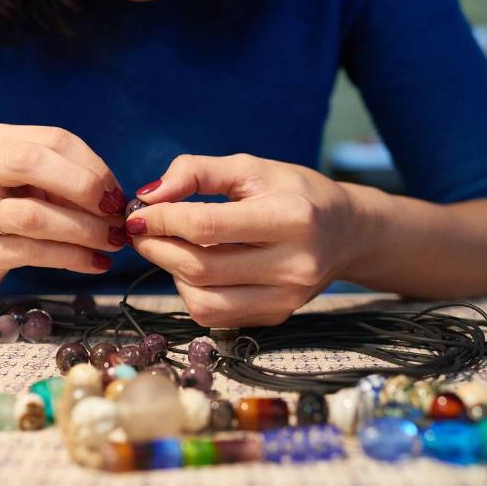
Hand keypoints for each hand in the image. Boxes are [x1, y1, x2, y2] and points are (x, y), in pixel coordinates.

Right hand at [0, 124, 127, 290]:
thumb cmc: (4, 205)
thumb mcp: (29, 181)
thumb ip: (67, 180)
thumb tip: (117, 199)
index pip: (53, 139)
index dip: (93, 166)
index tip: (117, 193)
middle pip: (30, 162)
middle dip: (83, 186)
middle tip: (115, 212)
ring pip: (33, 215)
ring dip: (83, 229)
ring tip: (113, 241)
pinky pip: (31, 252)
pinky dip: (71, 257)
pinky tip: (95, 262)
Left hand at [127, 154, 361, 326]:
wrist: (347, 233)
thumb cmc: (295, 193)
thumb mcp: (251, 168)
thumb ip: (197, 172)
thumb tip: (149, 196)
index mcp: (290, 218)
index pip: (207, 226)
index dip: (162, 220)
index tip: (139, 213)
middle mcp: (292, 265)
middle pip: (200, 268)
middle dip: (158, 248)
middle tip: (141, 231)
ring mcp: (286, 299)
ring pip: (203, 301)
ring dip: (172, 274)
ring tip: (168, 248)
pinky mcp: (276, 317)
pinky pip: (215, 315)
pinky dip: (191, 292)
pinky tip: (194, 268)